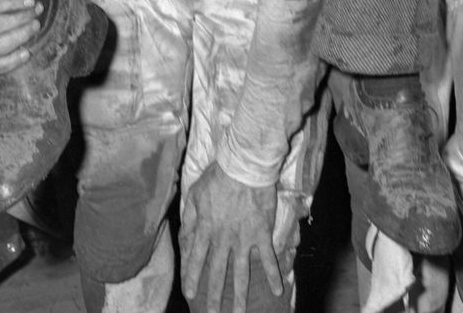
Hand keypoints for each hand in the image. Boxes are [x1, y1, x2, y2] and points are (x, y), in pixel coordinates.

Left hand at [180, 161, 279, 312]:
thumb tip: (184, 239)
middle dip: (213, 296)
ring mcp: (243, 239)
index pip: (195, 259)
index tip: (190, 294)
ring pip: (240, 273)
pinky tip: (278, 290)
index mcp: (205, 229)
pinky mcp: (261, 234)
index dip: (192, 277)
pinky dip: (274, 275)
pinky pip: (268, 258)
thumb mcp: (195, 194)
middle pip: (217, 272)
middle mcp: (223, 239)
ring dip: (239, 295)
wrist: (245, 166)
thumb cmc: (218, 177)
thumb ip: (189, 218)